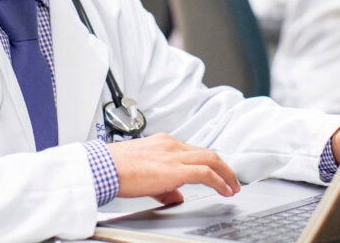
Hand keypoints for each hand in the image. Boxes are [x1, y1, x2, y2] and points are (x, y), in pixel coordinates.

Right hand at [107, 133, 240, 203]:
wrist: (105, 168)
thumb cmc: (116, 169)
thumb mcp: (144, 175)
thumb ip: (163, 186)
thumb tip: (176, 196)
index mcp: (164, 143)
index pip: (193, 151)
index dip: (209, 162)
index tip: (217, 172)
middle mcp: (172, 145)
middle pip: (207, 152)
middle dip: (223, 167)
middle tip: (232, 179)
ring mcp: (175, 155)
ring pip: (211, 159)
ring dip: (226, 174)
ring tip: (233, 186)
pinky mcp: (176, 169)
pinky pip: (206, 173)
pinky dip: (219, 181)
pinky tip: (225, 190)